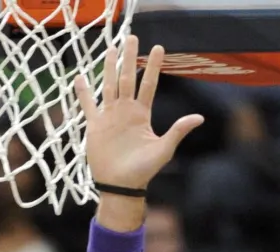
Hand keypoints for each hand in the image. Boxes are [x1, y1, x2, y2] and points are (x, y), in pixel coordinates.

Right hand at [74, 37, 204, 191]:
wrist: (121, 186)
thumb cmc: (144, 170)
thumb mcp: (164, 149)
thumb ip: (178, 130)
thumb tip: (199, 117)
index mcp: (142, 114)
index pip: (148, 84)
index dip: (152, 66)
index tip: (158, 48)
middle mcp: (126, 111)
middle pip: (127, 78)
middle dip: (130, 58)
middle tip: (131, 37)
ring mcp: (110, 117)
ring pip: (109, 86)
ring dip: (108, 67)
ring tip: (110, 49)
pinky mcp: (95, 126)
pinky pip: (88, 105)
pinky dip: (84, 92)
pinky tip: (80, 78)